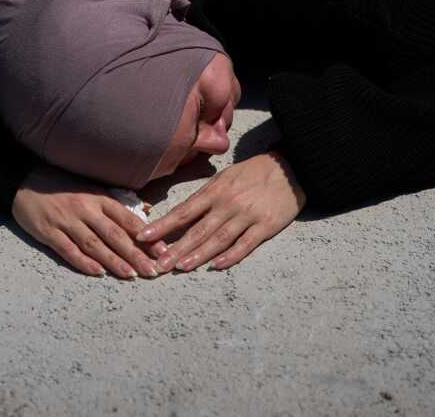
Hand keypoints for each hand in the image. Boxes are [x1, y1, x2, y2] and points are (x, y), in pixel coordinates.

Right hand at [12, 166, 166, 278]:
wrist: (23, 180)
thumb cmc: (62, 186)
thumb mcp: (90, 189)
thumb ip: (113, 205)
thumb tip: (144, 217)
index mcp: (99, 198)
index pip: (127, 219)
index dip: (146, 236)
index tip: (162, 250)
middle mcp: (85, 209)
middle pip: (115, 235)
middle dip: (136, 254)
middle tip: (153, 271)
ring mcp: (66, 221)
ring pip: (94, 244)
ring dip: (114, 261)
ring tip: (131, 275)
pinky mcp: (48, 231)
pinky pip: (68, 250)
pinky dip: (83, 262)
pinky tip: (97, 272)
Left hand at [136, 151, 305, 272]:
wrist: (291, 168)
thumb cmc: (253, 173)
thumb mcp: (226, 177)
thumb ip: (205, 195)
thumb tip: (181, 213)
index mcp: (216, 190)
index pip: (184, 211)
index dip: (163, 225)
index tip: (143, 236)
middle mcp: (228, 203)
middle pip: (198, 230)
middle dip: (176, 248)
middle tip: (158, 264)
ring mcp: (247, 215)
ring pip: (218, 239)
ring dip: (198, 254)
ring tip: (180, 267)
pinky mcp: (265, 226)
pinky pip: (245, 244)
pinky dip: (231, 256)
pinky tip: (216, 265)